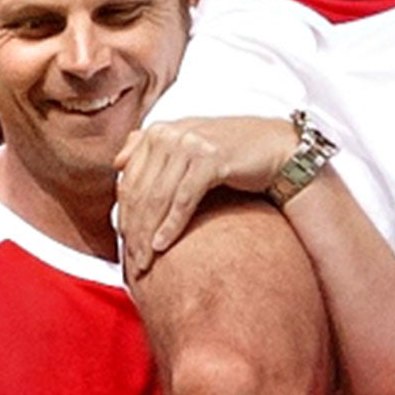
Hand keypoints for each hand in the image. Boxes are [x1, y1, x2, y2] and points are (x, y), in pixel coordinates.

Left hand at [114, 116, 297, 277]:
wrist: (277, 146)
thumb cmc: (233, 151)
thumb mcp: (190, 145)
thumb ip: (154, 149)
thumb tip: (117, 163)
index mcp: (159, 131)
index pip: (130, 180)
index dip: (123, 215)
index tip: (124, 244)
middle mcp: (170, 133)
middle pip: (141, 192)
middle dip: (134, 231)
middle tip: (133, 263)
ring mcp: (189, 143)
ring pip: (158, 198)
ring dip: (148, 235)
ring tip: (145, 262)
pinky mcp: (210, 158)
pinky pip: (183, 199)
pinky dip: (170, 225)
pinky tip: (162, 246)